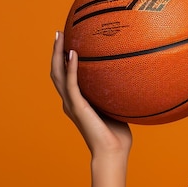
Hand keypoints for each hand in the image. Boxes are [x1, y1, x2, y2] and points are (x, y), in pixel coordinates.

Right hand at [51, 31, 131, 157]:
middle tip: (58, 33)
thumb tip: (131, 82)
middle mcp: (71, 102)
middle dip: (56, 51)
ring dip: (57, 54)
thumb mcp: (117, 110)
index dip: (64, 60)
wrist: (113, 153)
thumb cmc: (118, 137)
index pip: (66, 77)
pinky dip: (71, 68)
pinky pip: (71, 83)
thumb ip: (117, 96)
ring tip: (59, 36)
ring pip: (58, 74)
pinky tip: (73, 53)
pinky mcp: (78, 107)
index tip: (68, 42)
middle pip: (57, 71)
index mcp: (78, 103)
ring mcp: (72, 104)